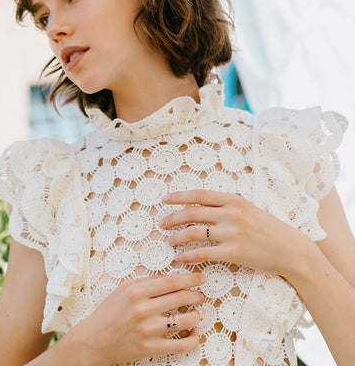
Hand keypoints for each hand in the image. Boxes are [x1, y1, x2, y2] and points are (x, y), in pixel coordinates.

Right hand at [73, 273, 205, 364]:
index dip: (191, 278)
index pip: (172, 281)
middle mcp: (144, 310)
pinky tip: (194, 332)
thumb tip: (174, 276)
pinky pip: (181, 345)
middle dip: (197, 294)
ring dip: (197, 314)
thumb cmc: (109, 311)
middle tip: (200, 294)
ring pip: (185, 320)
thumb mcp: (124, 288)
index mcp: (137, 292)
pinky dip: (193, 338)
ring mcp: (149, 331)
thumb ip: (149, 281)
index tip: (200, 277)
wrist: (93, 341)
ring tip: (195, 312)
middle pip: (181, 297)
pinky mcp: (151, 349)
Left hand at [160, 190, 313, 276]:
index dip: (179, 196)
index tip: (165, 199)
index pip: (199, 195)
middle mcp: (231, 213)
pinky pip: (202, 253)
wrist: (291, 249)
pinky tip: (180, 258)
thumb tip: (201, 206)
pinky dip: (187, 255)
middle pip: (192, 212)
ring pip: (194, 232)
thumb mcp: (249, 209)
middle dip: (172, 218)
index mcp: (234, 200)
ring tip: (169, 242)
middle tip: (161, 223)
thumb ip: (227, 206)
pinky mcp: (234, 252)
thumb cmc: (269, 229)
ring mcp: (232, 233)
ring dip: (177, 237)